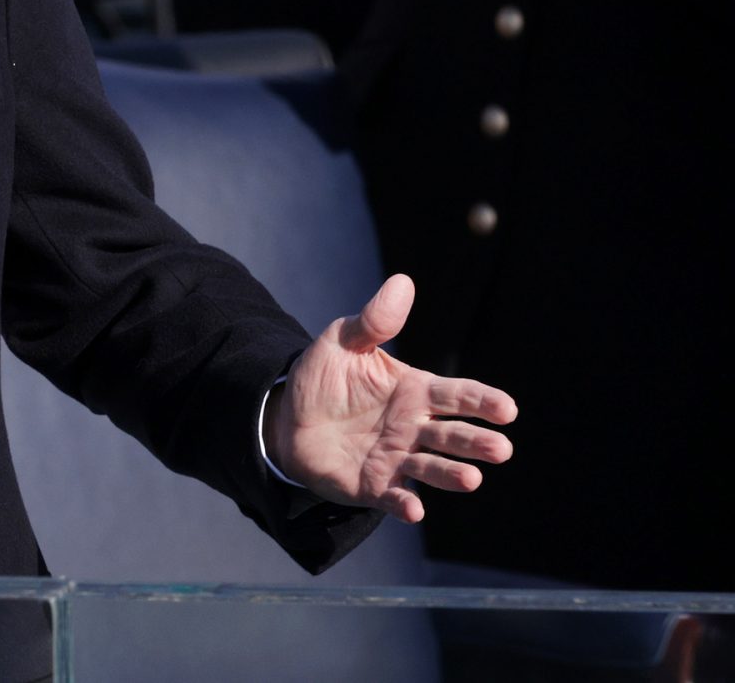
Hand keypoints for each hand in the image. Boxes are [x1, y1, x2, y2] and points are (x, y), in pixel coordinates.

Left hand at [265, 274, 516, 522]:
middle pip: (453, 435)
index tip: (506, 408)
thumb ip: (374, 320)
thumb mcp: (343, 341)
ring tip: (472, 479)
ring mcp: (398, 459)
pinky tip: (414, 510)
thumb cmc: (325, 377)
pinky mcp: (375, 486)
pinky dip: (405, 504)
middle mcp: (415, 428)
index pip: (457, 395)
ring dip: (453, 475)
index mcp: (415, 391)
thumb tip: (402, 282)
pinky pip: (394, 497)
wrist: (286, 417)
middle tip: (500, 448)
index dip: (482, 401)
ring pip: (433, 469)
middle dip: (477, 442)